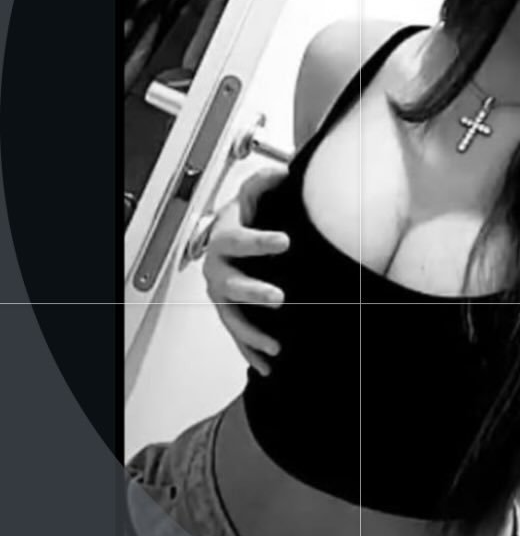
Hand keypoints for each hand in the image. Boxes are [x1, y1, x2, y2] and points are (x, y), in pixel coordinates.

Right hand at [204, 167, 289, 375]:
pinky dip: (252, 352)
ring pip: (232, 316)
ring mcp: (222, 294)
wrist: (230, 237)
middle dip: (253, 292)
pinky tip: (268, 366)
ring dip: (253, 332)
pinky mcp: (231, 314)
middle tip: (279, 298)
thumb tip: (285, 170)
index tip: (284, 241)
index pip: (238, 239)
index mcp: (224, 237)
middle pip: (231, 283)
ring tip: (276, 345)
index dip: (259, 241)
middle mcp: (218, 268)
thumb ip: (265, 182)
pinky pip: (238, 337)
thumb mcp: (255, 195)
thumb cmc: (246, 217)